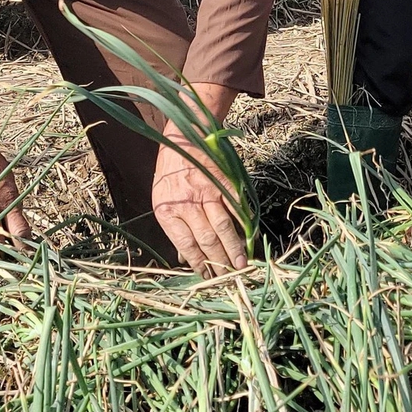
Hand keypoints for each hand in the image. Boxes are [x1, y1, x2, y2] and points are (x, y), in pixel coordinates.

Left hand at [153, 123, 247, 275]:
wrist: (186, 135)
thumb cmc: (170, 169)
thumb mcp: (162, 197)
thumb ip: (174, 225)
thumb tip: (186, 256)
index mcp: (167, 209)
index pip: (186, 244)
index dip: (199, 263)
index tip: (208, 274)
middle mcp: (188, 203)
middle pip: (207, 240)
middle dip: (220, 262)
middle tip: (229, 276)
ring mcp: (208, 193)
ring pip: (224, 228)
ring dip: (235, 249)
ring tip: (242, 264)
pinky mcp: (225, 183)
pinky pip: (237, 209)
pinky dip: (244, 224)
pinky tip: (250, 237)